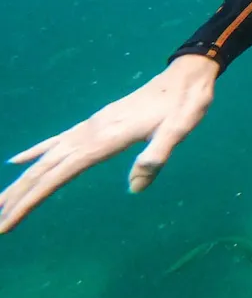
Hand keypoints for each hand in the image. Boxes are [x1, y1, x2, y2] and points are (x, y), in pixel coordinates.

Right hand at [0, 54, 218, 232]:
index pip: (59, 175)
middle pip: (45, 170)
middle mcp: (90, 132)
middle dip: (18, 197)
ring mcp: (91, 126)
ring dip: (22, 181)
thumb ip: (157, 155)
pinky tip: (17, 160)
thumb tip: (135, 187)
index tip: (7, 222)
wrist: (187, 75)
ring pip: (46, 157)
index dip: (31, 199)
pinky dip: (35, 151)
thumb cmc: (186, 104)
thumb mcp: (180, 129)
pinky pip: (58, 140)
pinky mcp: (97, 122)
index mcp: (105, 139)